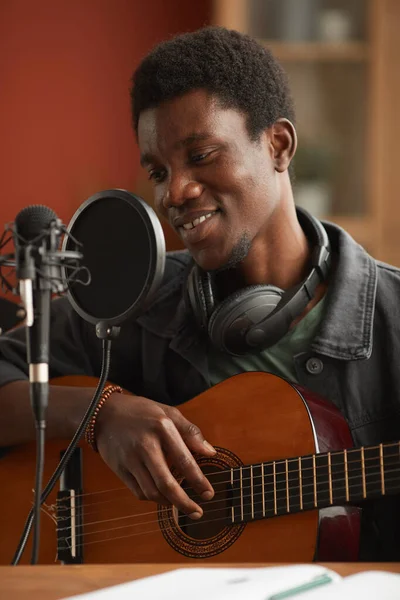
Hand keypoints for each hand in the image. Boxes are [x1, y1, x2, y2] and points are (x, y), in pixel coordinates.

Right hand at [95, 393, 215, 518]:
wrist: (104, 413)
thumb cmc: (141, 412)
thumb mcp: (169, 413)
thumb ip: (191, 432)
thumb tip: (210, 452)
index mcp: (162, 428)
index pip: (184, 460)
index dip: (198, 481)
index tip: (208, 494)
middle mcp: (146, 445)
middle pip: (166, 484)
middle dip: (184, 503)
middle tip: (197, 512)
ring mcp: (130, 459)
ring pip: (151, 492)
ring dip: (169, 503)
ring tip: (181, 504)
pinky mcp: (119, 469)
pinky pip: (138, 492)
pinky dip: (153, 498)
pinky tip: (162, 496)